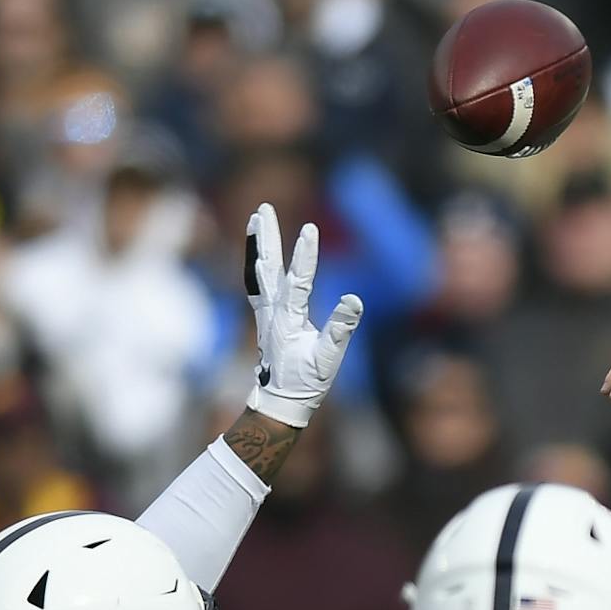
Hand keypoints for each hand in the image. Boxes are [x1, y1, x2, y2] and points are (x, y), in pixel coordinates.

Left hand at [242, 202, 362, 427]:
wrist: (280, 402)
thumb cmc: (306, 382)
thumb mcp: (328, 360)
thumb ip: (340, 330)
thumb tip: (354, 300)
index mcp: (289, 320)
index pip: (299, 281)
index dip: (306, 255)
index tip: (309, 228)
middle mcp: (273, 312)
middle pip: (268, 267)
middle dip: (268, 237)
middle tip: (264, 207)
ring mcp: (266, 312)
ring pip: (259, 271)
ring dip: (258, 243)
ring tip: (256, 217)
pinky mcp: (265, 316)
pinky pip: (257, 281)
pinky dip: (256, 262)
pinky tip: (259, 251)